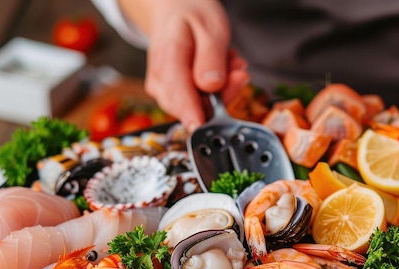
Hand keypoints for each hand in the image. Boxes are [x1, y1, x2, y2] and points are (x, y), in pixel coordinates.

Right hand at [138, 0, 249, 130]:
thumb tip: (211, 87)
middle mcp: (160, 80)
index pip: (178, 95)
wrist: (175, 11)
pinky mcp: (173, 96)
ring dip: (222, 88)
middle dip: (223, 92)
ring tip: (230, 59)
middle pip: (193, 106)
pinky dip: (217, 89)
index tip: (211, 126)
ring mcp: (165, 91)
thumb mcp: (210, 28)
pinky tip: (222, 67)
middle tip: (239, 67)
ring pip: (199, 106)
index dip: (195, 114)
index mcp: (167, 58)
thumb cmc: (191, 17)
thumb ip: (211, 58)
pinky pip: (200, 103)